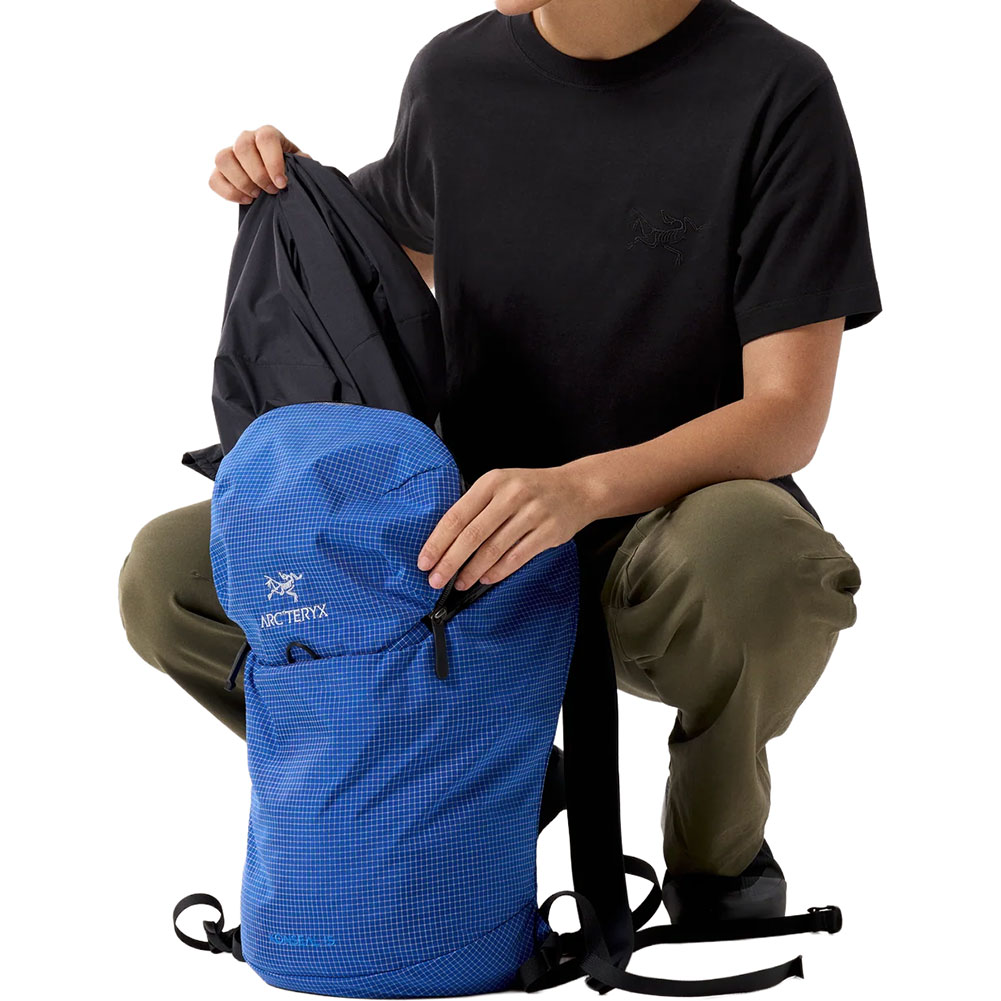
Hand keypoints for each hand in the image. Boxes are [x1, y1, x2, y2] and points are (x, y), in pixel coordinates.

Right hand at [209, 125, 309, 203]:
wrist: (280, 183)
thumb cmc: (291, 173)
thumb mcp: (301, 167)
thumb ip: (303, 165)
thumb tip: (304, 163)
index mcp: (268, 135)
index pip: (266, 138)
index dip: (273, 161)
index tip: (282, 183)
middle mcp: (246, 139)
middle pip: (242, 147)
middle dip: (258, 174)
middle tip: (272, 191)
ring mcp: (230, 154)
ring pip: (223, 159)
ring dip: (241, 182)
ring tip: (258, 195)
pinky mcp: (220, 172)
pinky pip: (214, 179)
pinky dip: (229, 192)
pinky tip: (247, 200)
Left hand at [417, 466, 598, 590]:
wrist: (577, 489)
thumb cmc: (531, 490)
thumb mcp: (501, 485)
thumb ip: (476, 507)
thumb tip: (445, 542)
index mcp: (492, 482)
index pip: (457, 515)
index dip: (438, 541)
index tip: (424, 561)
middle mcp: (511, 495)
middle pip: (472, 535)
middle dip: (450, 561)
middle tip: (435, 580)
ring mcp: (532, 513)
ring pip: (494, 549)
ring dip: (472, 571)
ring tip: (459, 583)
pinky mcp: (548, 532)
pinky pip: (517, 557)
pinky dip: (498, 571)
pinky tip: (486, 579)